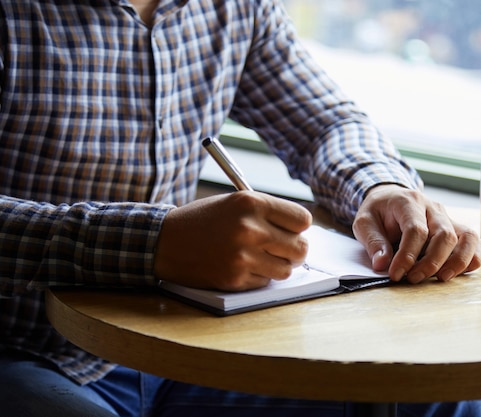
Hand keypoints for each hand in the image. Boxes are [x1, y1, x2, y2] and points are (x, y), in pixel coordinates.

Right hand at [154, 191, 311, 290]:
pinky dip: (257, 276)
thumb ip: (268, 213)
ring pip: (286, 269)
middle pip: (300, 247)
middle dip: (294, 249)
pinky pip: (265, 282)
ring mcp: (243, 256)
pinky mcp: (235, 278)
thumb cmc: (203, 220)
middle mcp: (250, 228)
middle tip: (281, 248)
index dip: (298, 227)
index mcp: (252, 203)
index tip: (291, 230)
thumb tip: (302, 231)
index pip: (302, 219)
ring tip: (258, 256)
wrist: (165, 241)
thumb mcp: (235, 202)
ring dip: (277, 265)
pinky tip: (240, 265)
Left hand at [352, 184, 480, 283]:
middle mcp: (433, 208)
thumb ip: (373, 242)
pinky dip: (471, 258)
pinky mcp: (456, 228)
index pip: (416, 230)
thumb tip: (382, 264)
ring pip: (467, 237)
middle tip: (412, 279)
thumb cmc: (378, 212)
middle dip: (431, 262)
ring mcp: (448, 217)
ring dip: (457, 261)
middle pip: (445, 235)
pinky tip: (456, 272)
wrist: (390, 198)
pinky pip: (474, 241)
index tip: (395, 274)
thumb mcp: (364, 222)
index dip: (407, 256)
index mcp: (409, 202)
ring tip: (441, 278)